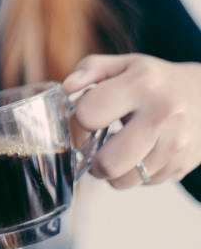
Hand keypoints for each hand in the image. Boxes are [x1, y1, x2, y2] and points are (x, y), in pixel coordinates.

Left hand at [63, 53, 200, 187]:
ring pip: (124, 181)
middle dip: (93, 158)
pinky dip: (134, 172)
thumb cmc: (155, 80)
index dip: (82, 115)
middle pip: (108, 163)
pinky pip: (143, 183)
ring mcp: (176, 145)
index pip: (89, 114)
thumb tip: (67, 88)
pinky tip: (139, 151)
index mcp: (142, 84)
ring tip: (118, 148)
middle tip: (97, 145)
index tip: (91, 112)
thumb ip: (89, 70)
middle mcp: (162, 116)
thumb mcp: (123, 64)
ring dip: (113, 169)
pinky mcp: (182, 166)